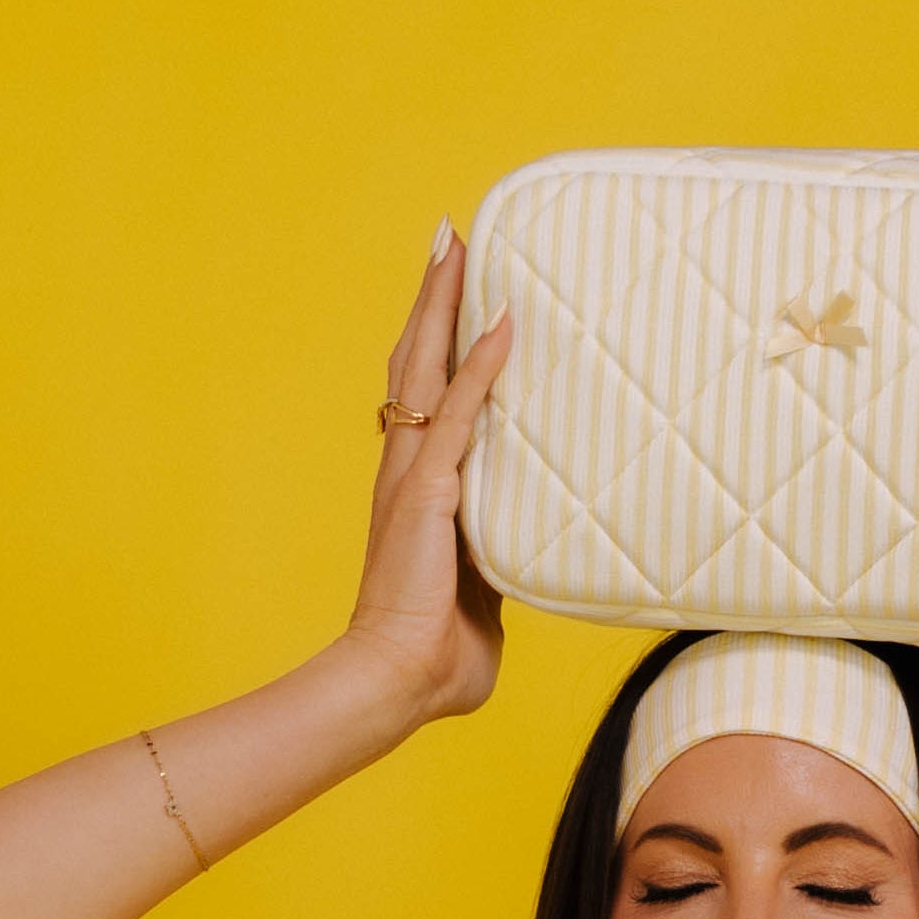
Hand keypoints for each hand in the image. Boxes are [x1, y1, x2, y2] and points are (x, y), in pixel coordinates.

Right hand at [341, 230, 512, 732]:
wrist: (398, 681)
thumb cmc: (436, 659)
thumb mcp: (481, 599)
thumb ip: (496, 569)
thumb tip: (520, 570)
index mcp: (416, 490)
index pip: (426, 398)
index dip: (436, 342)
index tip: (453, 290)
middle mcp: (407, 469)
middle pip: (416, 360)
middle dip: (432, 297)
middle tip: (450, 236)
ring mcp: (414, 475)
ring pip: (427, 368)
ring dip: (444, 303)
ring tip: (458, 244)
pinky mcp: (428, 491)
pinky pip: (460, 413)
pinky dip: (482, 364)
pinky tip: (503, 320)